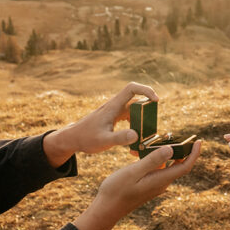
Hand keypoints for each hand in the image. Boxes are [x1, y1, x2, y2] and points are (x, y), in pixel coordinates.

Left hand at [43, 82, 157, 167]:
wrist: (73, 138)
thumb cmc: (86, 138)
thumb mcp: (103, 141)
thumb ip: (119, 138)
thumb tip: (136, 135)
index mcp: (113, 106)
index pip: (132, 88)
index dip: (146, 90)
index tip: (156, 100)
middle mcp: (115, 106)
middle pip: (136, 98)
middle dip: (148, 106)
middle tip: (153, 121)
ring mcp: (115, 111)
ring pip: (134, 108)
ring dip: (143, 116)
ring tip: (146, 130)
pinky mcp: (114, 117)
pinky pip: (130, 116)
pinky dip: (136, 122)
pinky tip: (136, 136)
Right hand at [73, 141, 201, 229]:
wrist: (106, 209)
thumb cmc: (117, 190)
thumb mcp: (133, 172)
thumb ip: (152, 161)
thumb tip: (171, 150)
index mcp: (161, 180)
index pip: (185, 166)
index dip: (194, 153)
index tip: (199, 141)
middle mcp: (161, 183)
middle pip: (177, 164)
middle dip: (178, 148)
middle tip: (172, 133)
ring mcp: (154, 185)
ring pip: (165, 165)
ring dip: (161, 152)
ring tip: (153, 139)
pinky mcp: (147, 185)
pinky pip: (155, 168)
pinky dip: (151, 158)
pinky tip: (137, 151)